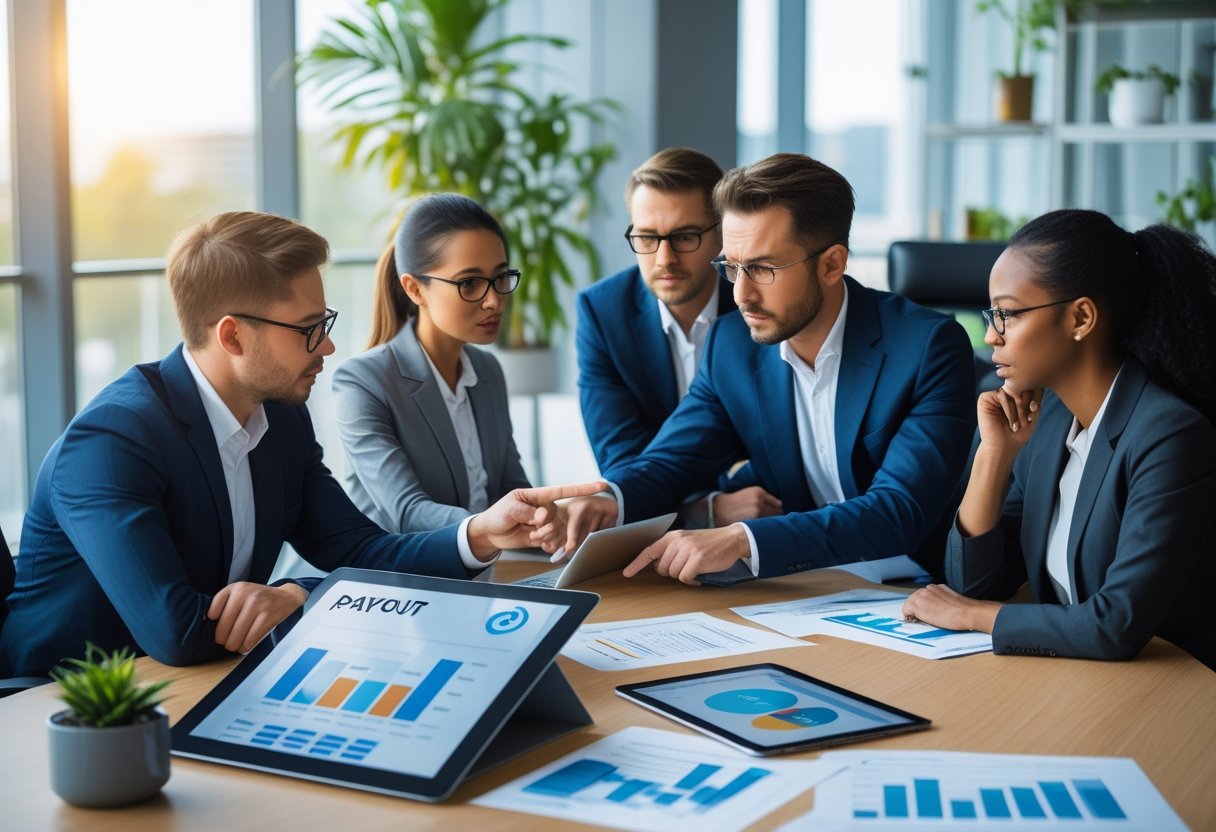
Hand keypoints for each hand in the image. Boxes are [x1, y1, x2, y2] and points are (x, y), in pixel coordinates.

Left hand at [208, 582, 307, 653]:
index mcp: (236, 588)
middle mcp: (245, 594)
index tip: (218, 630)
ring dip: (234, 644)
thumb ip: (224, 603)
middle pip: (224, 625)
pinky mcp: (268, 616)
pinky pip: (251, 637)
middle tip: (225, 642)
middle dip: (223, 639)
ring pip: (237, 634)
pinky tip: (245, 646)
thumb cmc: (258, 598)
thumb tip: (203, 621)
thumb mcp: (241, 592)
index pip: (213, 610)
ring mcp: (257, 604)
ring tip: (234, 646)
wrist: (286, 597)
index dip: (213, 625)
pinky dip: (246, 645)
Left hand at [467, 481, 608, 557]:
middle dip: (545, 525)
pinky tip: (534, 542)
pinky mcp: (544, 536)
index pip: (564, 490)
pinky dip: (544, 544)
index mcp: (540, 496)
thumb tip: (543, 515)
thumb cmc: (497, 514)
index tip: (602, 486)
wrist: (491, 534)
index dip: (583, 488)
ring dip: (543, 535)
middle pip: (560, 516)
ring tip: (530, 534)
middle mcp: (546, 508)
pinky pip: (553, 541)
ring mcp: (546, 523)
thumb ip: (527, 510)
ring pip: (557, 531)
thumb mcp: (509, 508)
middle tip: (529, 525)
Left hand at [623, 526, 749, 584]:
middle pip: (662, 568)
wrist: (732, 538)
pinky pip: (685, 578)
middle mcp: (678, 541)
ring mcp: (688, 549)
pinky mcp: (698, 559)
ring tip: (695, 569)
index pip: (649, 551)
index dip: (637, 564)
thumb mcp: (687, 541)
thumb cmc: (709, 543)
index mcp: (673, 536)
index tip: (627, 573)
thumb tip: (658, 567)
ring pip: (674, 574)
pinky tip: (700, 575)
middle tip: (686, 567)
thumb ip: (672, 550)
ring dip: (684, 576)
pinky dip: (692, 580)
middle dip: (672, 572)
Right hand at [712, 486, 781, 525]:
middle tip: (776, 523)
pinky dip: (765, 529)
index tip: (780, 515)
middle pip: (777, 513)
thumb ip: (765, 498)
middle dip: (777, 518)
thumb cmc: (735, 502)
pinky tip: (761, 530)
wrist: (717, 509)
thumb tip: (782, 507)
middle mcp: (758, 501)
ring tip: (769, 528)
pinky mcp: (751, 522)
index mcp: (759, 492)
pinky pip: (764, 527)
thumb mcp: (750, 493)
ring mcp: (755, 512)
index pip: (778, 504)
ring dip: (772, 525)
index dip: (779, 511)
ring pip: (771, 521)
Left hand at [900, 583, 999, 632]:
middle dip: (916, 607)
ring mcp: (921, 596)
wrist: (965, 612)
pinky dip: (908, 616)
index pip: (923, 595)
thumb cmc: (963, 609)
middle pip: (914, 598)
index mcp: (936, 587)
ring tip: (919, 620)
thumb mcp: (951, 599)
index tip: (925, 611)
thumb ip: (941, 599)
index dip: (923, 604)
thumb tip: (937, 606)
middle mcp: (927, 589)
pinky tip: (915, 620)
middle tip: (920, 617)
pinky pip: (906, 610)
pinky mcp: (918, 605)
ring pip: (910, 603)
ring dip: (913, 612)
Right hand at [976, 386, 1042, 458]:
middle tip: (1027, 419)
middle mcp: (1004, 392)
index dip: (1035, 396)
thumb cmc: (1018, 434)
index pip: (1028, 385)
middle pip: (1021, 385)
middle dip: (1027, 402)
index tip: (1035, 410)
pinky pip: (1002, 394)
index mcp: (1015, 395)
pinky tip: (1011, 423)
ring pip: (1012, 390)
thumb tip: (1032, 381)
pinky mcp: (985, 398)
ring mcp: (994, 395)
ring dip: (1019, 407)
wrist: (1003, 448)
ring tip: (1019, 423)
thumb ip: (1034, 396)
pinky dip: (1009, 409)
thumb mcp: (1033, 413)